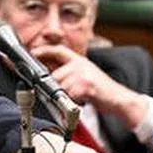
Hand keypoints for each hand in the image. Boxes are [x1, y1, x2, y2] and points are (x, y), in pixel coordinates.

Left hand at [31, 44, 147, 128]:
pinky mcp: (85, 85)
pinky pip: (69, 94)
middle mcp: (80, 64)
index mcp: (79, 60)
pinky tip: (80, 102)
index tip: (33, 52)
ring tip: (76, 99)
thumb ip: (69, 73)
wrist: (119, 99)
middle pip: (55, 74)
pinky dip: (72, 101)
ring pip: (60, 86)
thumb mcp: (85, 75)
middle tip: (61, 95)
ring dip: (64, 96)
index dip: (44, 50)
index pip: (58, 50)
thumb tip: (51, 76)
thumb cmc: (101, 90)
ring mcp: (82, 74)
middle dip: (55, 87)